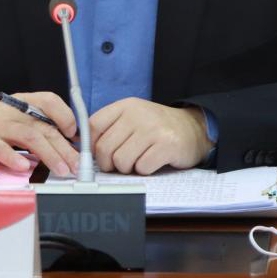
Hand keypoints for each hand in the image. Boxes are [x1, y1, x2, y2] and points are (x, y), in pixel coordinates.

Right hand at [0, 92, 78, 176]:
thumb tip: (62, 142)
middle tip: (77, 165)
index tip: (75, 135)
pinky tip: (24, 168)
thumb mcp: (14, 114)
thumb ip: (35, 124)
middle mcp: (13, 112)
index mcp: (23, 103)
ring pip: (30, 137)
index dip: (66, 116)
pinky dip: (14, 159)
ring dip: (48, 155)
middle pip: (45, 127)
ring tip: (61, 170)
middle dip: (64, 148)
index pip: (50, 101)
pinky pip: (1, 149)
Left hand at [89, 98, 213, 174]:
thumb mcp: (133, 118)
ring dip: (128, 168)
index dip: (90, 146)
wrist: (193, 128)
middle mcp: (137, 114)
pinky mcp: (166, 145)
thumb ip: (111, 128)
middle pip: (104, 148)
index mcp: (125, 106)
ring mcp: (152, 128)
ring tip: (139, 160)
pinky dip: (145, 171)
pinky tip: (153, 162)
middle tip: (121, 163)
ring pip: (121, 161)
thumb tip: (83, 149)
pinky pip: (141, 168)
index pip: (93, 126)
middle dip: (109, 163)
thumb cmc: (157, 128)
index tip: (96, 155)